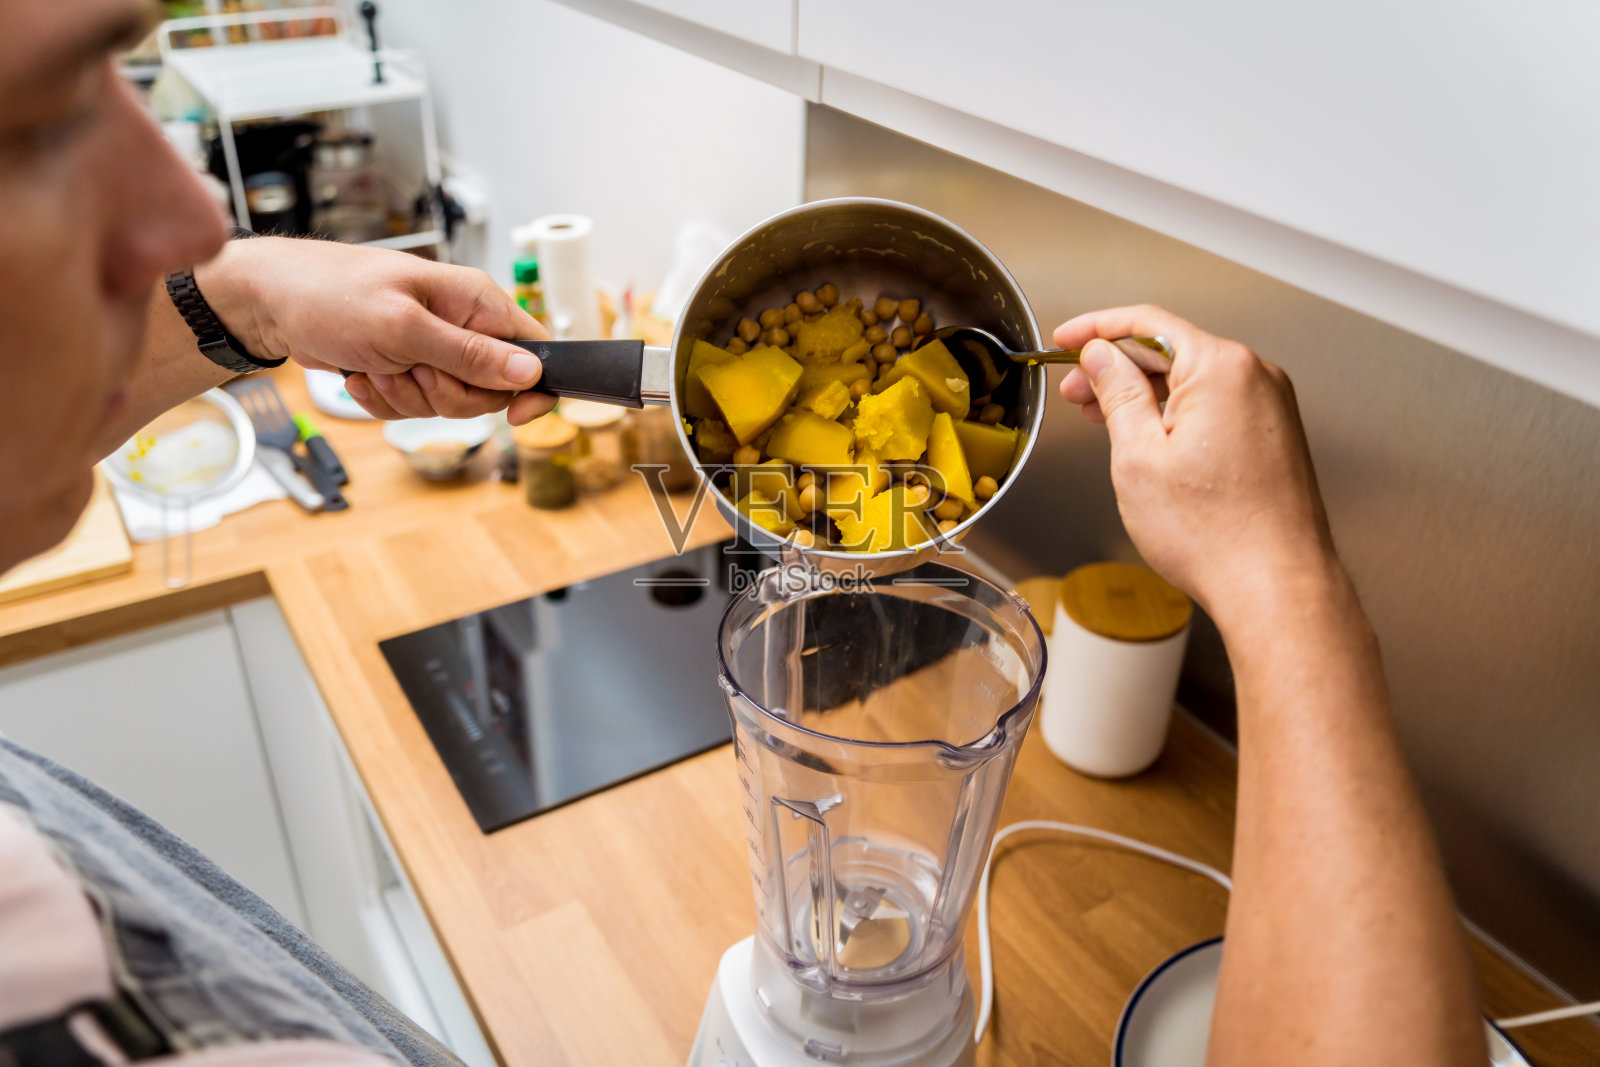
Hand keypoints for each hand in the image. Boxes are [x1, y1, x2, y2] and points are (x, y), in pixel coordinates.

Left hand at [199, 237, 556, 423]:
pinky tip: (363, 374)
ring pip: (450, 405)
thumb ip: (470, 353)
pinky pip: (415, 407)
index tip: (513, 415)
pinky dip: (386, 400)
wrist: (271, 301)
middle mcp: (462, 325)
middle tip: (409, 371)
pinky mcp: (408, 368)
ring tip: (376, 365)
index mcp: (475, 302)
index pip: (536, 351)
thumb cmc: (330, 295)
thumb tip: (529, 371)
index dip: (530, 388)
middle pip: (489, 392)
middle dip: (446, 395)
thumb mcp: (404, 328)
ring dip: (407, 397)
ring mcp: (434, 349)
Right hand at [1054, 305, 1339, 624]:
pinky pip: (1216, 404)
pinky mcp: (1274, 434)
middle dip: (1117, 366)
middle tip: (1075, 391)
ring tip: (1105, 418)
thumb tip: (1101, 356)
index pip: (1147, 323)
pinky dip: (1176, 412)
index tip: (1065, 338)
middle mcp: (1255, 376)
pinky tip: (1149, 437)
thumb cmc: (1215, 534)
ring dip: (1145, 392)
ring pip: (1193, 379)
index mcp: (1221, 368)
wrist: (1276, 586)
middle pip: (1172, 349)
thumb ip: (1117, 393)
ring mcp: (1271, 406)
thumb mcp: (1138, 456)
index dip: (1096, 327)